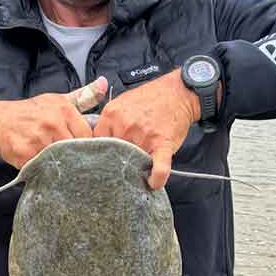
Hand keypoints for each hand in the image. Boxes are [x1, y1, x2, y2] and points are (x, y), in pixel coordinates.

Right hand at [0, 77, 106, 167]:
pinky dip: (44, 169)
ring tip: (56, 162)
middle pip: (75, 150)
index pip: (87, 136)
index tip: (82, 149)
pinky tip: (42, 165)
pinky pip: (43, 168)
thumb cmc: (32, 111)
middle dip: (74, 156)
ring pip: (61, 161)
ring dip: (60, 165)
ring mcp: (38, 139)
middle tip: (71, 159)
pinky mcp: (25, 154)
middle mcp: (52, 124)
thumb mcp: (59, 100)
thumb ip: (85, 96)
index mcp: (64, 110)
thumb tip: (105, 83)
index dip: (86, 145)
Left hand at [92, 70, 199, 188]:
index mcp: (112, 114)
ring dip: (136, 168)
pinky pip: (158, 168)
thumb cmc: (151, 98)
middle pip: (113, 154)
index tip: (103, 158)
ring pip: (133, 162)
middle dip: (117, 161)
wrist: (178, 92)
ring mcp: (144, 136)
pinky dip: (156, 178)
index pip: (96, 142)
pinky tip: (153, 183)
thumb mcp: (121, 102)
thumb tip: (98, 140)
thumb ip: (109, 122)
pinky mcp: (162, 144)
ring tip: (138, 167)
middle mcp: (125, 125)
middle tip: (122, 164)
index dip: (100, 152)